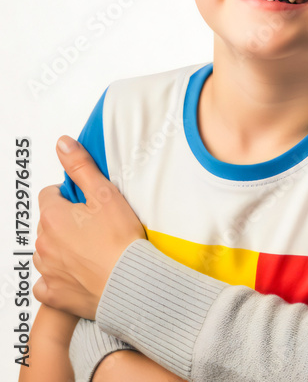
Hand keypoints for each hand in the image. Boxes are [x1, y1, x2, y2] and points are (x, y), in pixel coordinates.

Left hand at [33, 137, 145, 318]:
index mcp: (54, 217)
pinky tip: (78, 272)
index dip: (69, 195)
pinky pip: (46, 282)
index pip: (50, 195)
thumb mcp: (105, 193)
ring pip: (47, 251)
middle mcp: (44, 244)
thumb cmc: (121, 241)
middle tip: (94, 224)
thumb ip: (81, 167)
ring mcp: (47, 271)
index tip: (86, 202)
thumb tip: (63, 145)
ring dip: (61, 247)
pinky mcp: (54, 294)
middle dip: (66, 221)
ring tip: (90, 248)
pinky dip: (58, 277)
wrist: (131, 283)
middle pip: (48, 223)